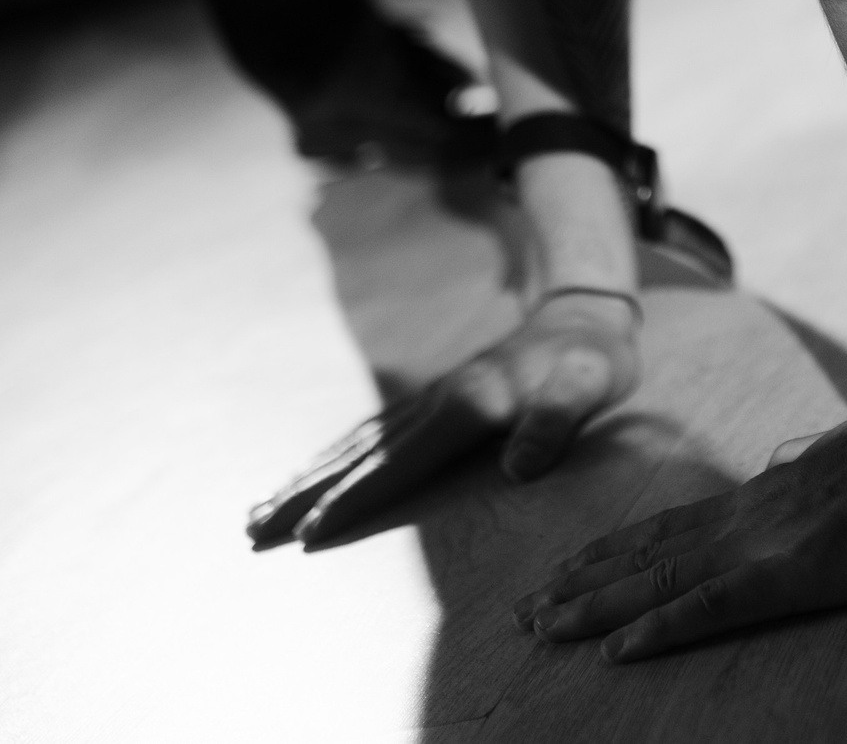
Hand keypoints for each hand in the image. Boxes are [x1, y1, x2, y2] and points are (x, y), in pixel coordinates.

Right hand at [248, 289, 642, 549]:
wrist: (583, 314)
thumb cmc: (593, 361)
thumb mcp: (592, 386)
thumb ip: (557, 422)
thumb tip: (520, 468)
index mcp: (470, 406)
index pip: (401, 462)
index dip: (355, 498)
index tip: (312, 530)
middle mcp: (437, 401)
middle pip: (360, 455)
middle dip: (306, 494)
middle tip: (253, 531)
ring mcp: (430, 399)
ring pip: (356, 444)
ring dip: (306, 478)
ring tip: (257, 512)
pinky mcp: (432, 401)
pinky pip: (371, 434)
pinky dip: (334, 459)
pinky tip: (307, 476)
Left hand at [510, 384, 846, 660]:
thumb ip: (822, 480)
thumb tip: (800, 479)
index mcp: (769, 496)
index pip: (674, 527)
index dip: (616, 551)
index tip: (567, 569)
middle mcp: (752, 518)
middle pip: (648, 552)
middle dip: (583, 582)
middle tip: (525, 609)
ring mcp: (769, 544)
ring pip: (659, 579)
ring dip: (596, 606)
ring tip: (542, 626)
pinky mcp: (796, 573)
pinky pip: (711, 607)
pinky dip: (659, 629)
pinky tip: (617, 651)